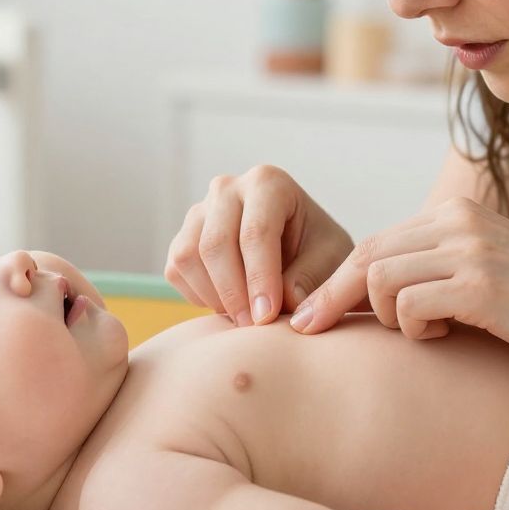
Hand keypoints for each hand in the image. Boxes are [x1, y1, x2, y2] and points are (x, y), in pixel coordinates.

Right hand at [165, 165, 357, 327]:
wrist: (296, 248)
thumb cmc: (317, 249)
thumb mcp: (332, 258)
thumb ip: (312, 277)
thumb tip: (283, 299)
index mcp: (268, 183)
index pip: (255, 231)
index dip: (259, 278)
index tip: (268, 316)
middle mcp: (227, 188)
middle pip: (215, 243)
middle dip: (233, 292)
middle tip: (253, 327)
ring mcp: (199, 211)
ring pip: (188, 256)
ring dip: (213, 295)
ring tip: (244, 318)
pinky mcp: (182, 237)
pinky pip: (176, 270)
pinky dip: (199, 295)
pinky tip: (229, 305)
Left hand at [289, 196, 508, 366]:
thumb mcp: (484, 273)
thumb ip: (438, 271)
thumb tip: (378, 296)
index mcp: (455, 213)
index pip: (376, 242)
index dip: (338, 280)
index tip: (311, 314)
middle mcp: (457, 222)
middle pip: (366, 255)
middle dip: (331, 296)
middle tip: (305, 330)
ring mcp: (468, 250)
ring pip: (381, 279)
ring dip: (387, 316)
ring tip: (424, 333)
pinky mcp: (480, 284)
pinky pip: (411, 304)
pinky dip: (414, 327)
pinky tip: (445, 337)